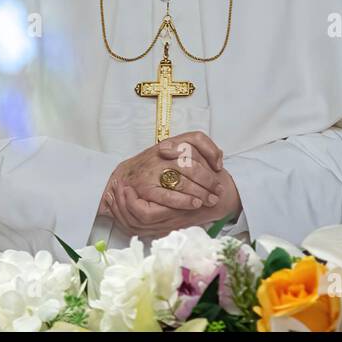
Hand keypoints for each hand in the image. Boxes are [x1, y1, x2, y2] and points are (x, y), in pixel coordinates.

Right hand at [98, 132, 242, 238]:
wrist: (122, 175)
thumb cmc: (151, 166)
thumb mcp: (171, 152)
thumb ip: (193, 151)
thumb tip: (218, 158)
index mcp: (170, 142)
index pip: (196, 138)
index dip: (211, 151)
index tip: (219, 166)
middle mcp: (162, 153)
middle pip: (192, 163)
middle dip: (209, 179)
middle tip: (219, 190)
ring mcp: (153, 169)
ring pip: (183, 180)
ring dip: (200, 192)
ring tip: (210, 200)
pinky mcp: (145, 186)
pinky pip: (168, 195)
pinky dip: (184, 200)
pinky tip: (194, 204)